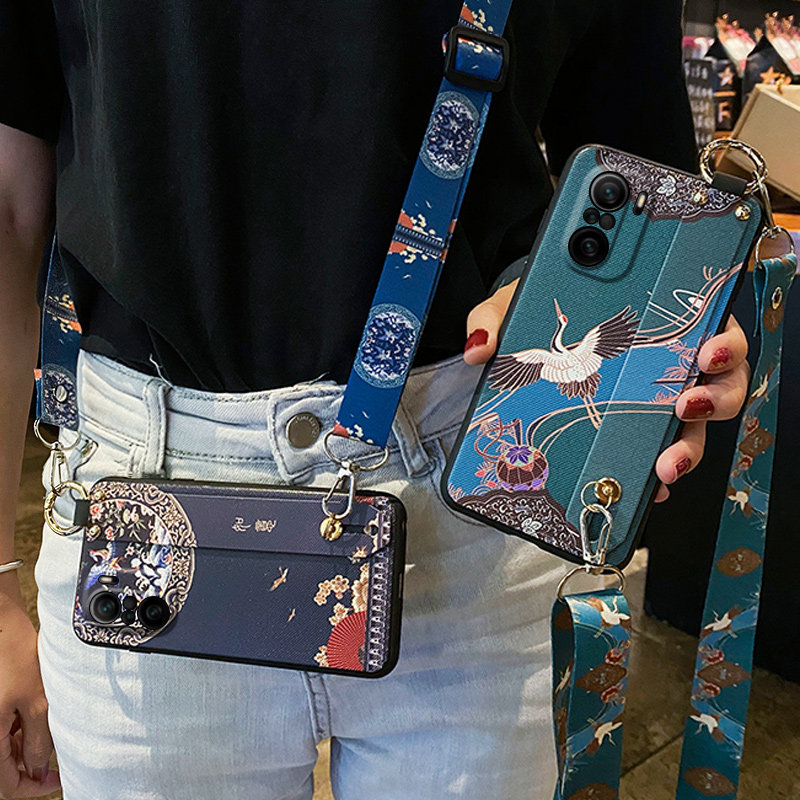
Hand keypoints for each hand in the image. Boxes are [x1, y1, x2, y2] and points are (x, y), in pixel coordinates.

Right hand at [0, 582, 59, 798]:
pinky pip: (3, 731)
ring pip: (4, 750)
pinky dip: (20, 731)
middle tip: (60, 759)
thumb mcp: (36, 700)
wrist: (1, 623)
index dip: (32, 788)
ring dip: (26, 748)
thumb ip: (37, 739)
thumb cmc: (14, 656)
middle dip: (30, 768)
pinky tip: (39, 719)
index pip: (5, 785)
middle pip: (3, 769)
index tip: (58, 780)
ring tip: (52, 733)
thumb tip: (39, 769)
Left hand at [463, 279, 749, 502]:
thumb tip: (480, 350)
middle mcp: (664, 360)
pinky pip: (659, 454)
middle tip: (688, 404)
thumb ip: (494, 318)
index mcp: (651, 318)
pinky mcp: (635, 432)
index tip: (707, 350)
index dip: (723, 340)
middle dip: (716, 396)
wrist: (527, 345)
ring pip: (698, 426)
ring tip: (666, 461)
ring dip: (690, 445)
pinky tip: (646, 486)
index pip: (708, 324)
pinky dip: (657, 474)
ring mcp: (653, 399)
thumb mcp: (515, 307)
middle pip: (720, 380)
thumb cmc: (537, 316)